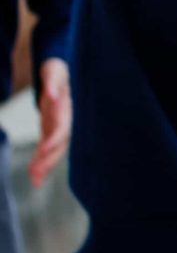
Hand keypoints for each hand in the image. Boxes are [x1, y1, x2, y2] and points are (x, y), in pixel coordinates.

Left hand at [29, 58, 67, 187]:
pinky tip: (34, 175)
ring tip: (34, 181)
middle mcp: (65, 123)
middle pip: (58, 145)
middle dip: (48, 160)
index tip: (44, 149)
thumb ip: (54, 83)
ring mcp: (58, 129)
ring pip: (53, 152)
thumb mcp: (54, 72)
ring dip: (44, 166)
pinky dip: (39, 161)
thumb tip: (53, 95)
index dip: (54, 140)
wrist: (57, 74)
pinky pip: (45, 149)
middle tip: (36, 175)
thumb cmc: (56, 72)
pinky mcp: (49, 131)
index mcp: (67, 111)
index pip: (63, 128)